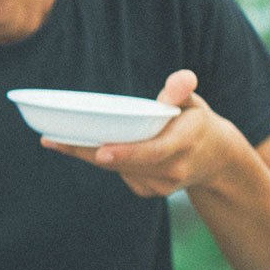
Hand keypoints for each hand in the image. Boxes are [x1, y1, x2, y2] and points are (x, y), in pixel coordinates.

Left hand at [41, 70, 253, 197]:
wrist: (216, 159)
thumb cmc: (196, 122)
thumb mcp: (194, 103)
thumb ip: (182, 90)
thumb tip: (183, 78)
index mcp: (185, 144)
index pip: (153, 151)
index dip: (126, 153)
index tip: (99, 151)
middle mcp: (174, 170)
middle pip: (125, 163)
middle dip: (87, 152)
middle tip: (53, 139)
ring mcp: (163, 186)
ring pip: (118, 170)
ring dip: (87, 156)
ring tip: (55, 141)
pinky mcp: (152, 191)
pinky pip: (122, 176)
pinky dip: (104, 162)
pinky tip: (84, 149)